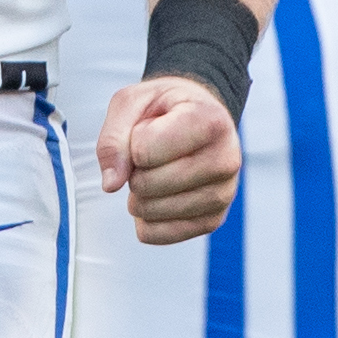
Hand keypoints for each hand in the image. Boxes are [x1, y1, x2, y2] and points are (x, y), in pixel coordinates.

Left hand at [96, 76, 242, 245]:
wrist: (200, 116)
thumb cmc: (164, 108)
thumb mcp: (132, 102)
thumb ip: (114, 137)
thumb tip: (111, 184)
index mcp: (211, 121)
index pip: (144, 151)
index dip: (131, 141)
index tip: (149, 128)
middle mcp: (226, 160)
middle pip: (147, 185)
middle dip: (134, 170)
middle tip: (150, 153)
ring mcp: (223, 194)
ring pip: (150, 212)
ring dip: (138, 194)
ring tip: (157, 171)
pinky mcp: (213, 220)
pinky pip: (155, 234)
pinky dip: (144, 218)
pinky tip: (158, 195)